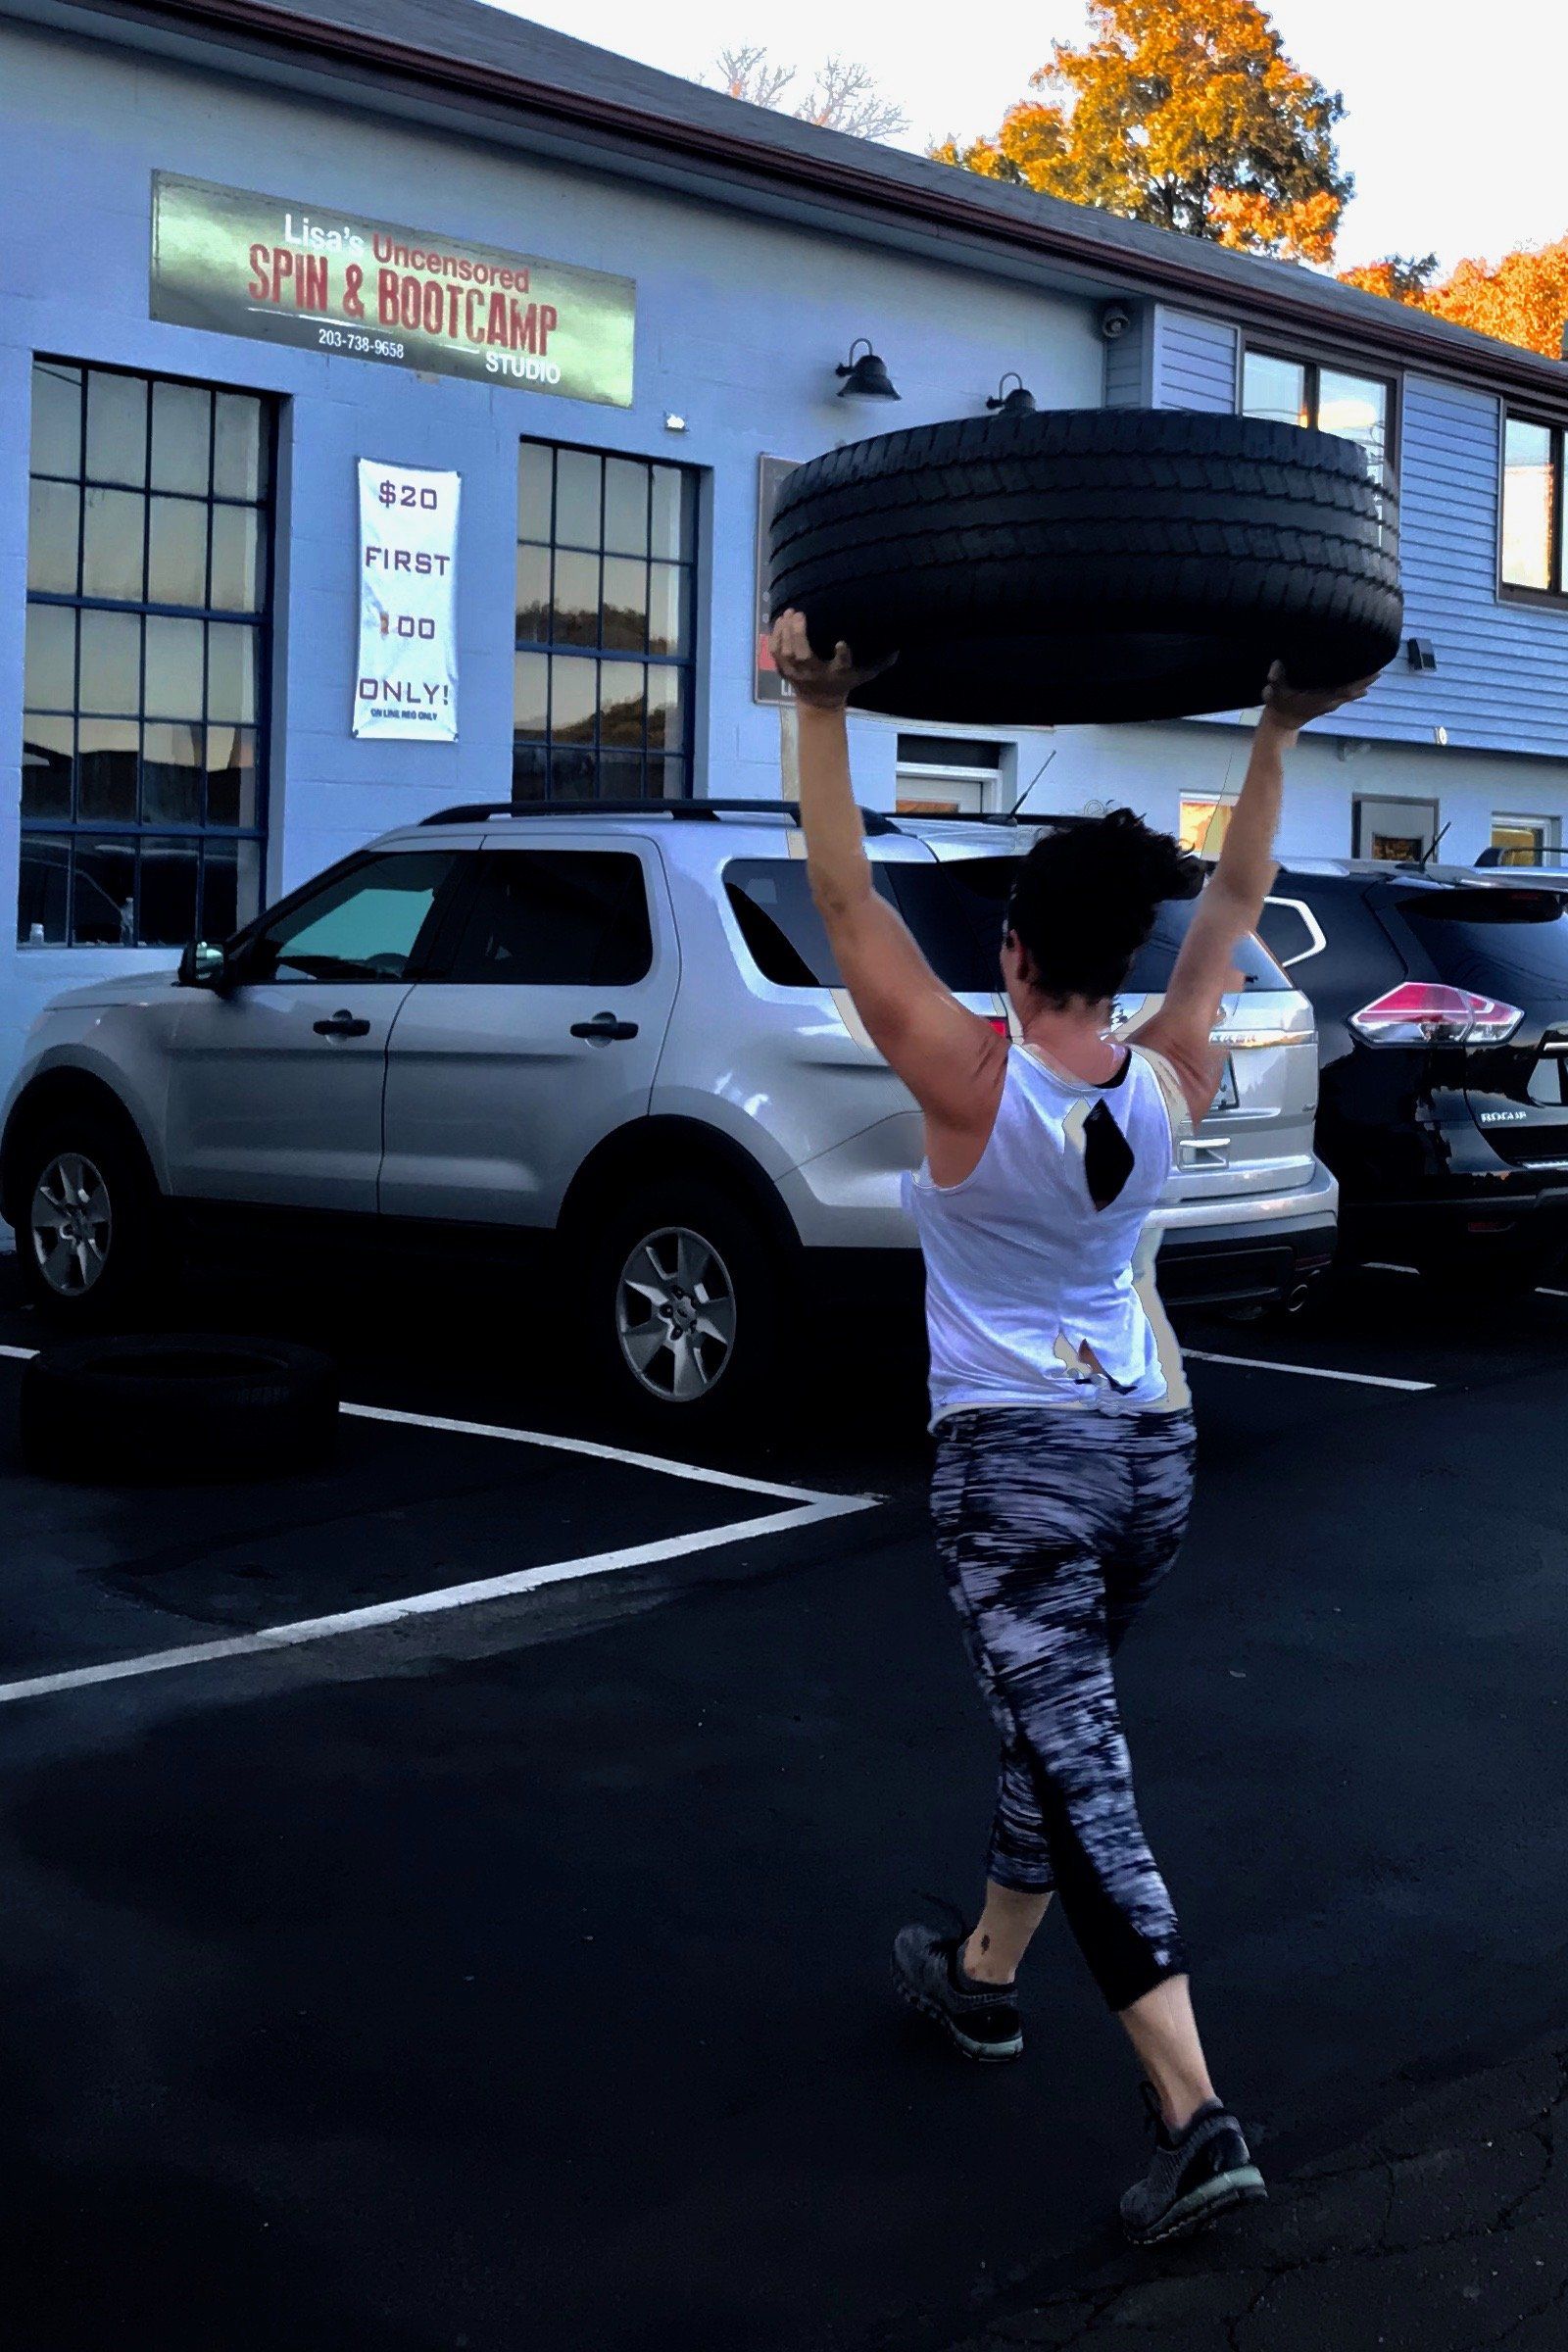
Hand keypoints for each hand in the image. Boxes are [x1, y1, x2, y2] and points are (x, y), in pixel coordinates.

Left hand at [768, 608, 895, 708]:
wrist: (819, 704)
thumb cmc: (841, 684)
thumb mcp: (860, 676)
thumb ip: (876, 665)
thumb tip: (897, 652)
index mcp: (834, 675)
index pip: (841, 666)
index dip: (842, 655)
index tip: (841, 643)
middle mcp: (813, 674)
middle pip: (802, 655)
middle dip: (798, 634)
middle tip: (799, 614)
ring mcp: (795, 673)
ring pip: (784, 652)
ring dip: (784, 631)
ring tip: (789, 613)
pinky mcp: (783, 670)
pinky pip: (775, 652)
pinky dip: (775, 636)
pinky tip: (779, 621)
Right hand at [1261, 660, 1378, 731]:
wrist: (1280, 724)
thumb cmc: (1279, 705)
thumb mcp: (1273, 690)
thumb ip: (1275, 677)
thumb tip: (1276, 665)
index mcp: (1319, 695)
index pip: (1344, 686)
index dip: (1358, 680)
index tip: (1373, 671)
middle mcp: (1328, 701)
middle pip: (1351, 690)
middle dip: (1365, 681)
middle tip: (1380, 671)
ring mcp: (1328, 704)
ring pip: (1349, 695)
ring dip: (1362, 686)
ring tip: (1376, 676)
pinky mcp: (1326, 706)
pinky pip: (1344, 698)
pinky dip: (1354, 694)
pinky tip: (1363, 691)